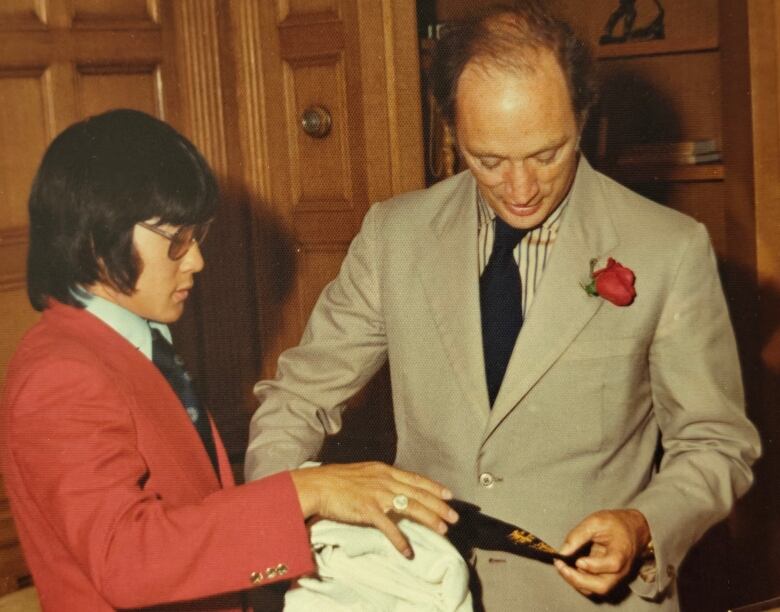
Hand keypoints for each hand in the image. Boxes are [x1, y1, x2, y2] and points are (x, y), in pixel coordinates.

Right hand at [290, 461, 458, 557]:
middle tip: (454, 516)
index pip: (415, 479)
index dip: (434, 487)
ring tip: (442, 530)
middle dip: (439, 505)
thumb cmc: (336, 480)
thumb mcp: (363, 473)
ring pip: (411, 507)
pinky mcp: (367, 510)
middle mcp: (384, 480)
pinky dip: (400, 540)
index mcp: (384, 470)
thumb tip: (394, 487)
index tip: (449, 494)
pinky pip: (389, 527)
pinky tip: (408, 550)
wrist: (316, 485)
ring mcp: (377, 494)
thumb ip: (380, 479)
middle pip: (419, 493)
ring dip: (429, 519)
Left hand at [553, 509, 649, 596]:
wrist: (632, 531)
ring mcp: (614, 577)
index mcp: (621, 553)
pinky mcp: (606, 579)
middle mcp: (620, 571)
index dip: (593, 565)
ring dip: (576, 582)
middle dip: (578, 580)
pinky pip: (592, 586)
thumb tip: (562, 551)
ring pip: (595, 590)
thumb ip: (578, 535)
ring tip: (561, 567)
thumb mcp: (596, 522)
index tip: (577, 560)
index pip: (612, 565)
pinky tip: (567, 568)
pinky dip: (578, 581)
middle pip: (602, 586)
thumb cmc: (615, 525)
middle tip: (561, 567)